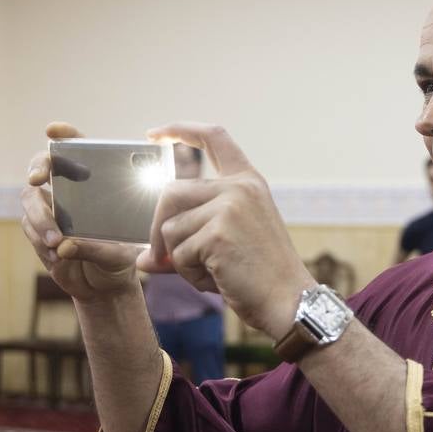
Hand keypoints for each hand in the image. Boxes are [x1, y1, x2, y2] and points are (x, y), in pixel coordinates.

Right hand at [21, 122, 142, 304]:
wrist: (105, 284)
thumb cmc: (121, 257)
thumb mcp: (120, 253)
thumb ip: (96, 248)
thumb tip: (65, 246)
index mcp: (94, 181)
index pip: (77, 148)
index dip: (64, 135)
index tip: (53, 130)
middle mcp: (68, 189)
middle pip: (42, 165)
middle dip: (37, 167)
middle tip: (37, 178)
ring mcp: (50, 208)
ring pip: (30, 199)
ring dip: (41, 219)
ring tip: (57, 242)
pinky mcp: (38, 230)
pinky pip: (30, 228)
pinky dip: (40, 240)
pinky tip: (58, 255)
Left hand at [139, 123, 314, 340]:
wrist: (290, 302)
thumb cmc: (260, 276)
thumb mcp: (227, 243)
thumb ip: (188, 238)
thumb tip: (142, 257)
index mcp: (247, 182)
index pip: (214, 137)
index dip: (181, 129)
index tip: (154, 134)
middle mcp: (239, 187)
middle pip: (171, 192)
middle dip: (157, 229)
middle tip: (158, 259)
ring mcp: (230, 207)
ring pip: (170, 227)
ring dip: (179, 259)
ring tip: (211, 272)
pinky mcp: (218, 233)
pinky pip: (178, 253)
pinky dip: (189, 274)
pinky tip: (217, 280)